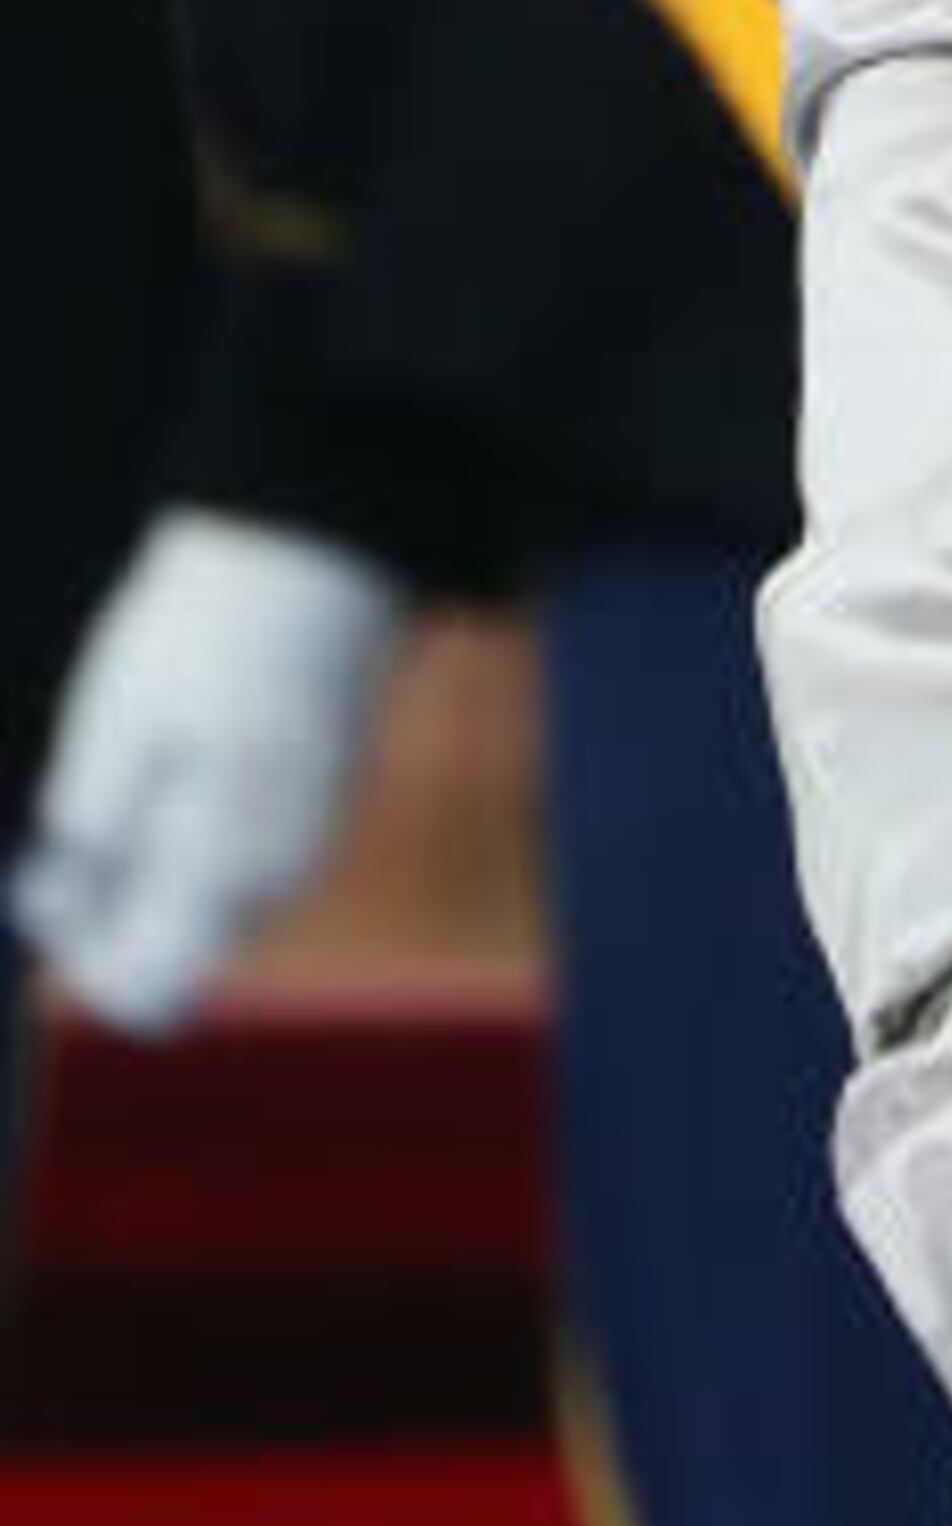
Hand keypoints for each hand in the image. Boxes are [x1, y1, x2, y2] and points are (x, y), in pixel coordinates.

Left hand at [14, 509, 408, 1029]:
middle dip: (115, 909)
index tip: (46, 872)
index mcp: (225, 864)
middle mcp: (284, 866)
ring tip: (129, 766)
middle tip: (75, 816)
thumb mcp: (111, 724)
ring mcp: (318, 824)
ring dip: (158, 867)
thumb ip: (88, 831)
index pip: (148, 991)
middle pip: (185, 952)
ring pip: (220, 901)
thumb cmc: (204, 625)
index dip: (76, 955)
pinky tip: (183, 751)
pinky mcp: (331, 783)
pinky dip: (202, 830)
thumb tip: (65, 892)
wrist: (318, 534)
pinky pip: (254, 850)